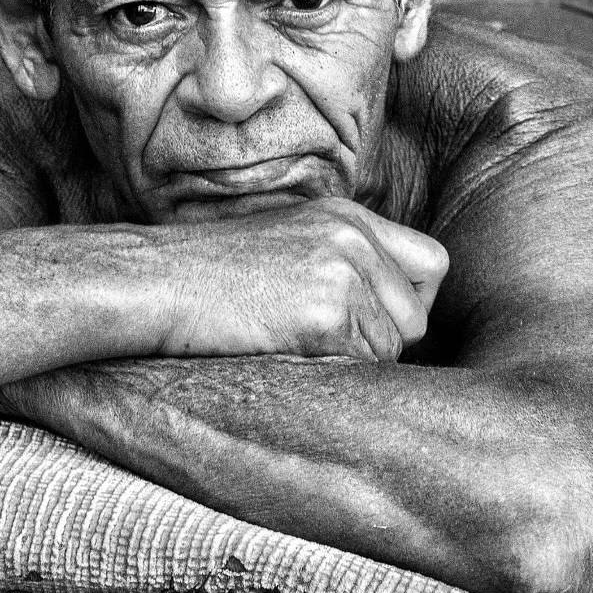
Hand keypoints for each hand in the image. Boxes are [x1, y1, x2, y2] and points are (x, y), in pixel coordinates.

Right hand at [153, 198, 447, 363]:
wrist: (158, 281)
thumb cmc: (212, 275)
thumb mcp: (289, 241)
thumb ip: (343, 261)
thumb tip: (396, 316)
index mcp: (349, 216)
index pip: (433, 265)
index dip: (413, 303)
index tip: (378, 323)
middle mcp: (354, 238)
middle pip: (416, 318)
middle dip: (382, 344)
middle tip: (326, 347)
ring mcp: (342, 273)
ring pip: (389, 351)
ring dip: (351, 364)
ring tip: (294, 345)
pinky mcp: (325, 314)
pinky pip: (359, 369)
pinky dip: (329, 376)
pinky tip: (285, 354)